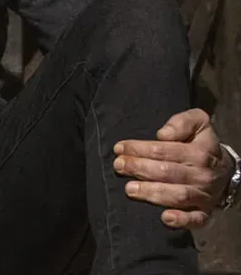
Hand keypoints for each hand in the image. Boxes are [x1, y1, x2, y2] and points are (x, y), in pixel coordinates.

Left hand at [112, 108, 233, 229]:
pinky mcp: (205, 212)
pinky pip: (196, 219)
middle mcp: (202, 174)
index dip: (139, 149)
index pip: (164, 150)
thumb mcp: (198, 122)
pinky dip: (182, 221)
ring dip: (151, 193)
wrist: (226, 169)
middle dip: (139, 168)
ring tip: (129, 189)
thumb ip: (182, 122)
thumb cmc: (202, 143)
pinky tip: (165, 218)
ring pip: (177, 195)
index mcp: (198, 152)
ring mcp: (204, 195)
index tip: (119, 148)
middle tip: (118, 166)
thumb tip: (163, 134)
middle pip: (166, 172)